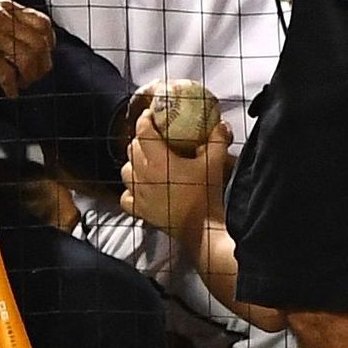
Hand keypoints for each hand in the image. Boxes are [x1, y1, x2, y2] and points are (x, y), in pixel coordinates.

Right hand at [0, 0, 54, 97]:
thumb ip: (11, 24)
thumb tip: (38, 42)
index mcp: (4, 7)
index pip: (42, 22)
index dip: (49, 43)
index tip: (45, 56)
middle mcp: (0, 17)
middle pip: (39, 42)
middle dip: (41, 65)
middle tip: (33, 76)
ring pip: (27, 57)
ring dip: (28, 76)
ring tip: (21, 83)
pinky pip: (8, 73)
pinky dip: (12, 86)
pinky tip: (10, 91)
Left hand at [120, 112, 230, 236]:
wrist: (203, 232)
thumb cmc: (206, 197)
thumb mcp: (214, 164)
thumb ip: (217, 141)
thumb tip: (221, 125)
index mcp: (157, 160)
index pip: (142, 131)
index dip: (145, 119)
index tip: (151, 115)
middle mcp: (142, 175)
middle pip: (133, 148)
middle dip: (142, 139)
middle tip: (155, 138)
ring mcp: (139, 194)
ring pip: (126, 171)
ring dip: (134, 163)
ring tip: (147, 161)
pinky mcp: (140, 211)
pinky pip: (126, 197)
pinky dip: (130, 190)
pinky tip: (140, 188)